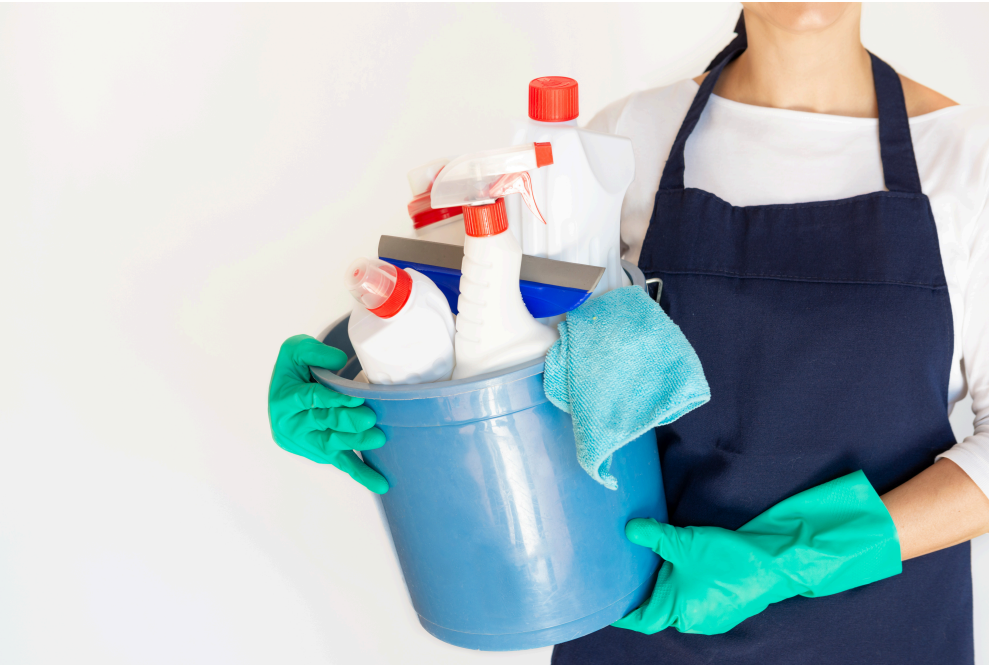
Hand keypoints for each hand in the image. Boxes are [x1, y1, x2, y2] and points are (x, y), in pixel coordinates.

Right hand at [268, 334, 387, 493]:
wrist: (286, 391)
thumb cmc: (294, 370)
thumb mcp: (295, 350)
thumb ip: (314, 352)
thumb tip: (339, 362)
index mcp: (285, 400)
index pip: (310, 399)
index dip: (333, 399)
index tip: (356, 397)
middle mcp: (293, 425)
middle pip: (323, 424)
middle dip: (348, 422)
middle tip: (369, 418)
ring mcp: (307, 443)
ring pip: (333, 445)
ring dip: (356, 443)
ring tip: (377, 439)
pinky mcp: (320, 453)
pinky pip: (342, 463)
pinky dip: (361, 473)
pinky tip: (380, 484)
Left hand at [613, 471, 900, 634]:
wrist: (773, 563)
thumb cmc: (726, 558)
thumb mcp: (684, 542)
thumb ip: (653, 537)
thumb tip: (630, 530)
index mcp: (678, 610)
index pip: (640, 618)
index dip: (623, 611)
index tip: (608, 605)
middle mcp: (692, 620)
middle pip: (658, 611)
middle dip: (644, 595)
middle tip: (627, 575)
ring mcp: (710, 618)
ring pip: (677, 606)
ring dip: (665, 590)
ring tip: (652, 568)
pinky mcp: (724, 610)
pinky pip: (695, 603)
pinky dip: (683, 590)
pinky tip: (681, 570)